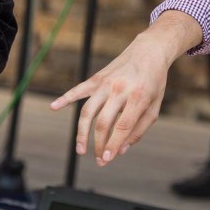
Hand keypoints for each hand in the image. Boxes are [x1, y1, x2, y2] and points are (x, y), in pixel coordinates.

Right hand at [49, 11, 201, 164]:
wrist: (150, 50)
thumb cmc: (154, 81)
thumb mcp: (154, 106)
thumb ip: (139, 129)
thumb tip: (121, 150)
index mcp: (138, 97)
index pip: (122, 126)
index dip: (112, 145)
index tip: (106, 159)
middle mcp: (120, 89)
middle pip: (103, 122)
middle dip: (98, 144)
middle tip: (98, 160)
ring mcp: (107, 83)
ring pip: (88, 111)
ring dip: (81, 132)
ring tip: (80, 150)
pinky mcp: (97, 78)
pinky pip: (79, 90)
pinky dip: (65, 98)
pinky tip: (54, 107)